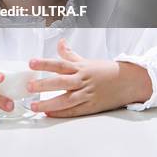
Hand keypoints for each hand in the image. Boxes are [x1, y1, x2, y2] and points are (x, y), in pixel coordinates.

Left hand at [27, 38, 152, 117]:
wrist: (127, 82)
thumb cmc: (105, 70)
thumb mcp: (86, 60)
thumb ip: (70, 54)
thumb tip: (60, 42)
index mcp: (80, 68)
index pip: (60, 64)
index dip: (45, 63)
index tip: (31, 62)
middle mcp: (82, 81)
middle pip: (61, 82)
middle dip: (44, 84)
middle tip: (29, 86)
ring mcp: (87, 95)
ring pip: (66, 100)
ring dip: (49, 103)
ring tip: (34, 105)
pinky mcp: (91, 107)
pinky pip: (74, 111)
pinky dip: (61, 113)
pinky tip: (49, 113)